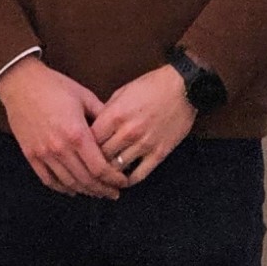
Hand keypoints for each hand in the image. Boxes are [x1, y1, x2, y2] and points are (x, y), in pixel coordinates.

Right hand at [0, 57, 123, 197]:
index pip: (99, 168)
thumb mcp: (84, 96)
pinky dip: (62, 188)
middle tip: (113, 193)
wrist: (20, 83)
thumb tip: (117, 129)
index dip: (113, 179)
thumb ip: (102, 115)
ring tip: (96, 192)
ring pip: (68, 183)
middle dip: (103, 190)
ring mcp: (44, 154)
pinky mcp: (31, 155)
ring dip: (85, 191)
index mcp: (77, 134)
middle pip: (86, 180)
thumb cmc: (53, 86)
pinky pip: (48, 180)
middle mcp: (60, 148)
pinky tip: (72, 189)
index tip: (122, 182)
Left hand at [90, 66, 199, 188]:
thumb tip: (95, 127)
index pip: (90, 139)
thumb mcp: (123, 91)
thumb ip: (107, 111)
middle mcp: (128, 132)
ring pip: (117, 168)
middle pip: (101, 156)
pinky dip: (128, 180)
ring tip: (104, 174)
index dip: (84, 145)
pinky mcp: (159, 153)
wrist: (184, 87)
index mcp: (115, 115)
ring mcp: (144, 144)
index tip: (83, 148)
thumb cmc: (153, 85)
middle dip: (94, 160)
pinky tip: (123, 179)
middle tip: (90, 164)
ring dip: (109, 172)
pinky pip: (139, 174)